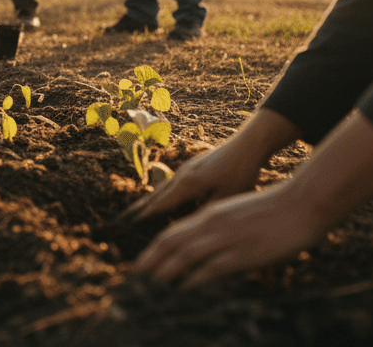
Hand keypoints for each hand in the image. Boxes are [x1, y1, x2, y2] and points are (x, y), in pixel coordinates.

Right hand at [125, 141, 264, 219]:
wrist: (249, 144)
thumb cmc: (241, 172)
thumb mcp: (226, 198)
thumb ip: (205, 213)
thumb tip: (188, 228)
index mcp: (187, 184)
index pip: (161, 205)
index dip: (145, 217)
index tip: (128, 226)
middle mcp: (182, 175)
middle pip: (156, 195)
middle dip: (140, 208)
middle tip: (123, 220)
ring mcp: (186, 169)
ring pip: (163, 188)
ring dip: (149, 201)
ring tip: (137, 211)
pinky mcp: (194, 166)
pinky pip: (172, 183)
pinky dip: (162, 194)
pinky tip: (163, 198)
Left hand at [133, 181, 330, 287]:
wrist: (302, 203)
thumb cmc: (274, 211)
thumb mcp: (239, 216)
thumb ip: (221, 231)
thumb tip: (208, 252)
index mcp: (210, 214)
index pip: (172, 232)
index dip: (153, 249)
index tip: (141, 263)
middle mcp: (212, 223)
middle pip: (171, 242)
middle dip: (150, 260)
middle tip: (133, 277)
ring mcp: (226, 237)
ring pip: (185, 254)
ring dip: (165, 271)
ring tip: (149, 287)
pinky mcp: (243, 252)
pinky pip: (212, 267)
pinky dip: (194, 278)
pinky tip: (183, 289)